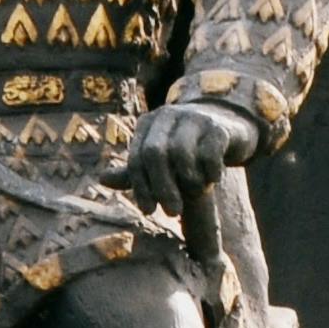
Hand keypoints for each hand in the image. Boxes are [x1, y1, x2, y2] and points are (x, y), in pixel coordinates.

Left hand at [127, 100, 257, 212]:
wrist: (226, 127)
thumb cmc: (186, 148)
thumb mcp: (159, 159)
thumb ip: (134, 171)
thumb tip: (102, 179)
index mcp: (148, 123)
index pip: (137, 158)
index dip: (140, 186)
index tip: (148, 210)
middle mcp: (167, 115)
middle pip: (156, 153)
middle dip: (162, 186)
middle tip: (172, 212)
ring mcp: (193, 117)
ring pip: (181, 152)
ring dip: (187, 180)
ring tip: (195, 193)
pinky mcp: (217, 127)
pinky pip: (210, 151)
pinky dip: (209, 170)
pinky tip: (213, 179)